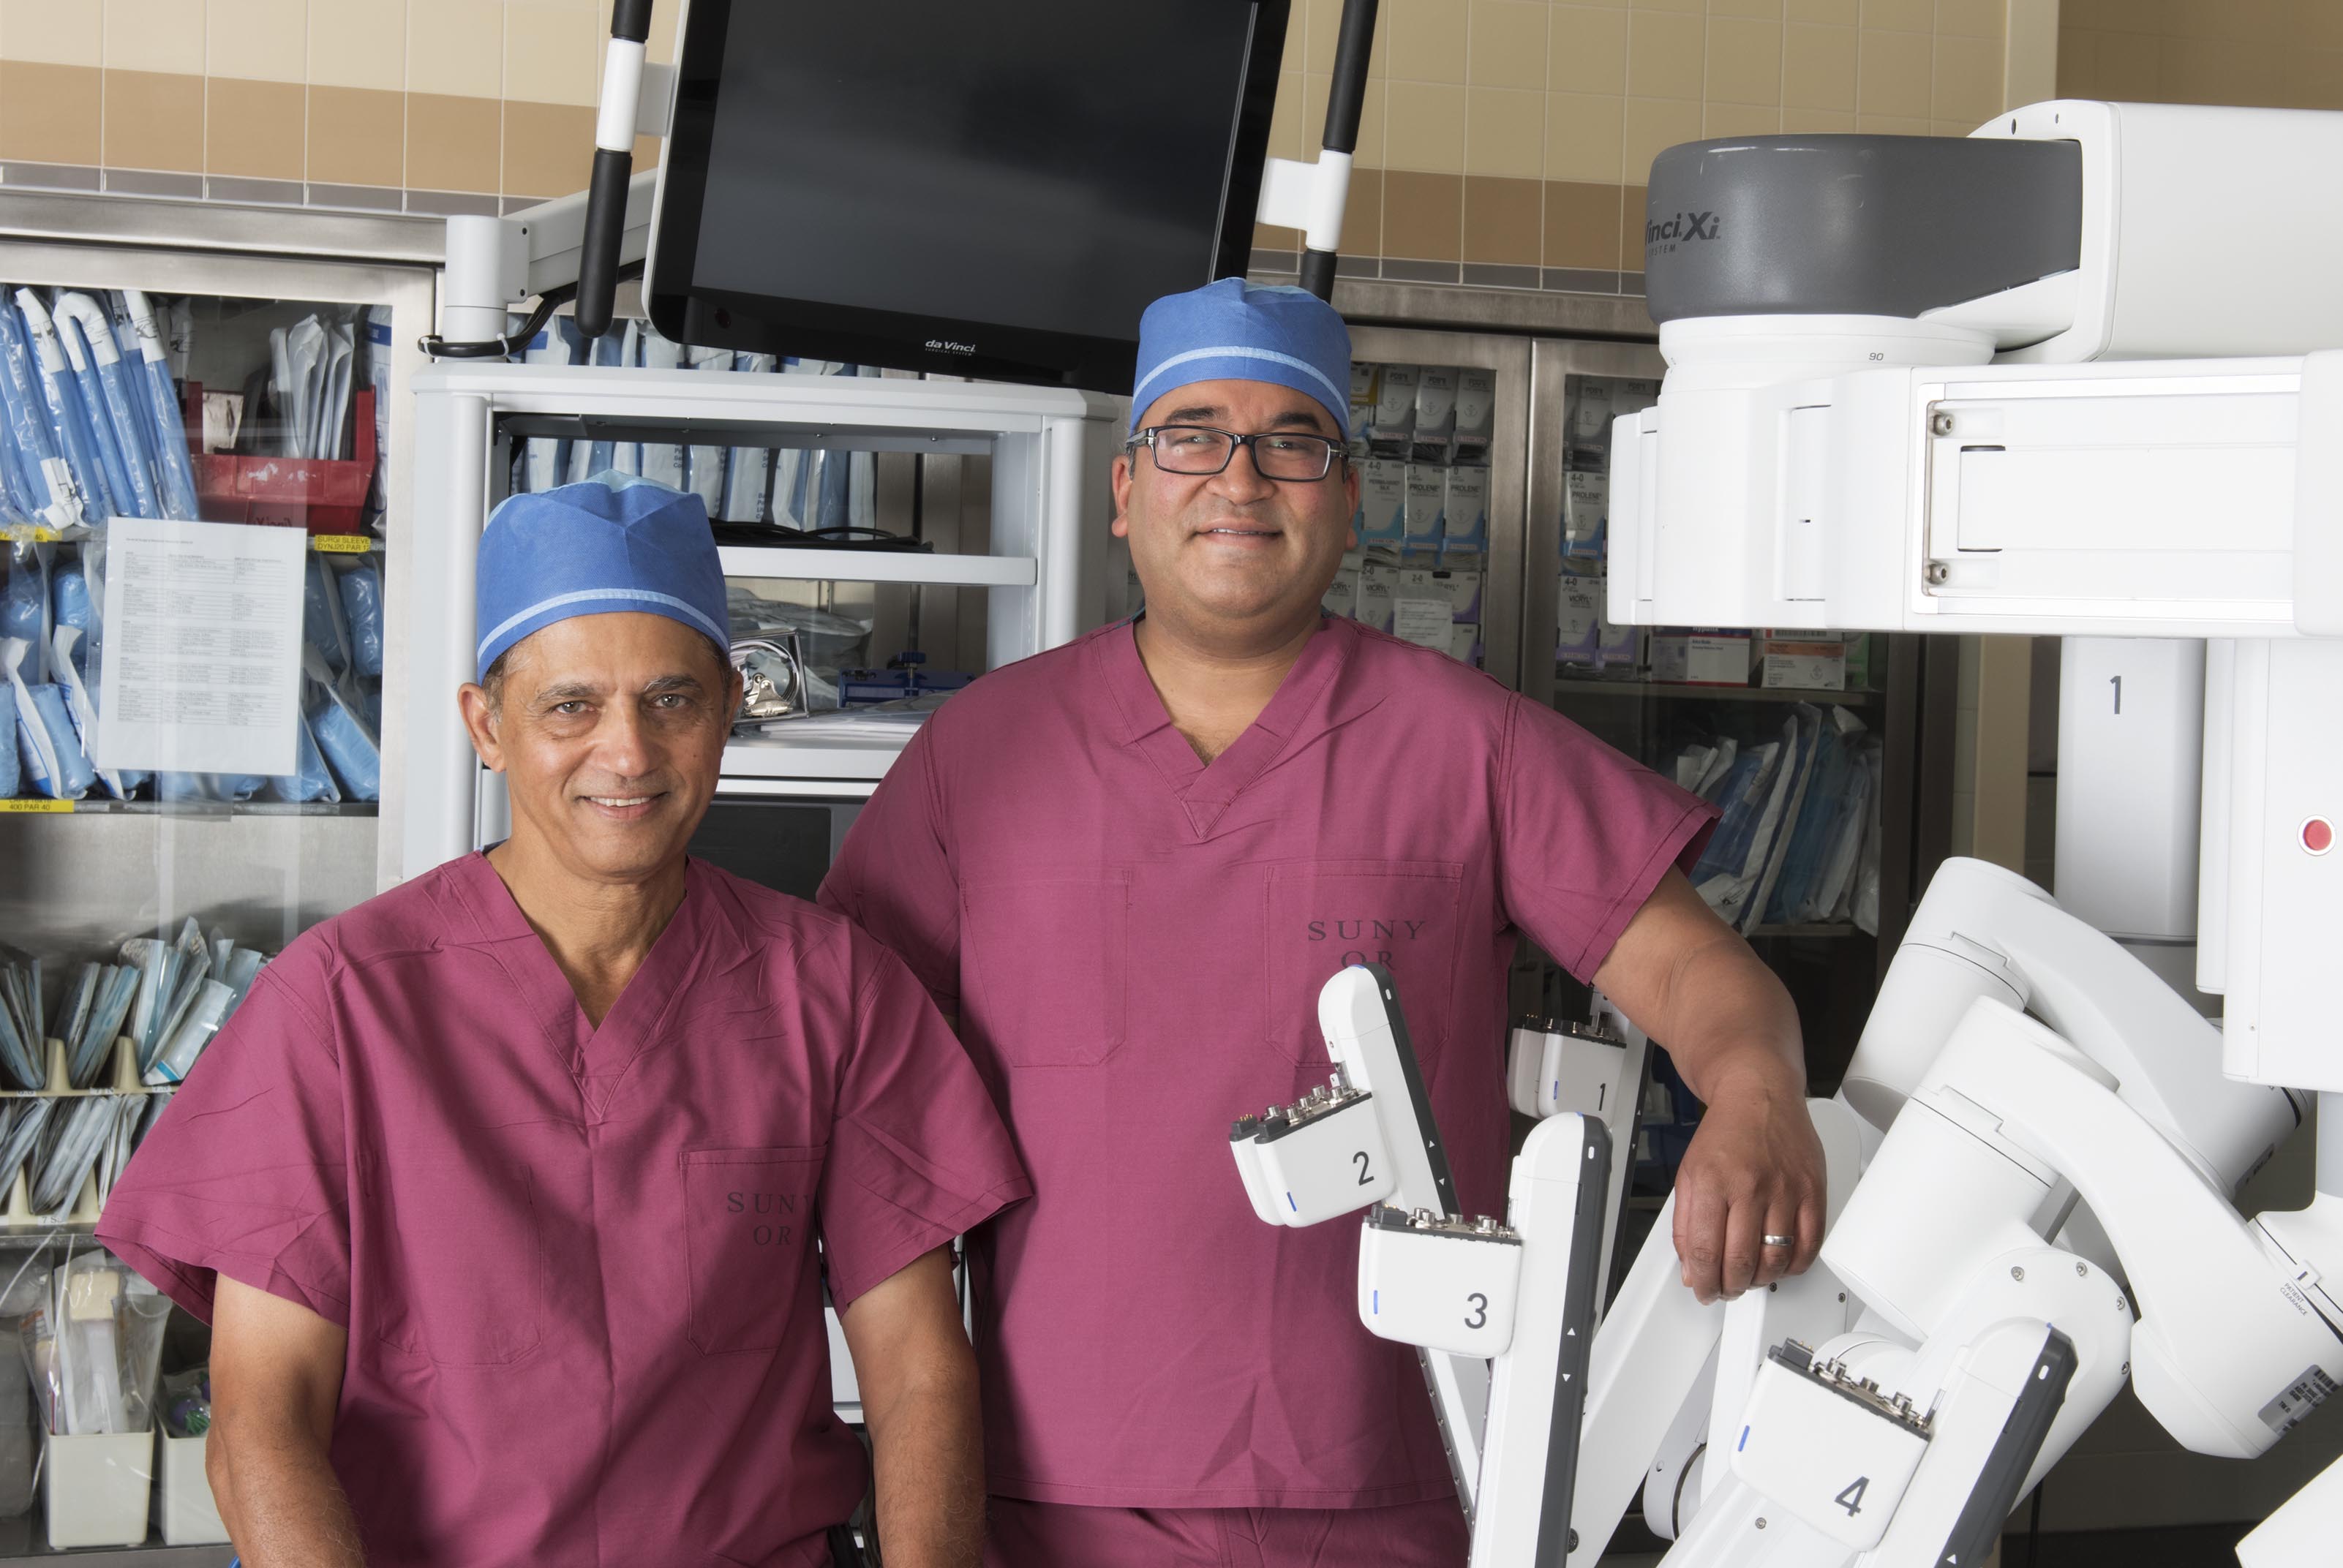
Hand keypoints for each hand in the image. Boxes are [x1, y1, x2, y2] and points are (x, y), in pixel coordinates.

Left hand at [1671, 1067, 1825, 1303]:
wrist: (1759, 1093)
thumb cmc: (1724, 1132)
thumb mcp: (1688, 1173)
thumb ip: (1685, 1224)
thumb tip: (1691, 1269)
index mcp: (1712, 1182)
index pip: (1704, 1251)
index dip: (1702, 1282)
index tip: (1702, 1290)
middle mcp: (1750, 1186)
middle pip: (1740, 1261)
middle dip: (1729, 1287)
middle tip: (1726, 1288)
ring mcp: (1785, 1189)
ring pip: (1776, 1260)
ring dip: (1760, 1280)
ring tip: (1750, 1276)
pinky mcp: (1813, 1190)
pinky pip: (1809, 1245)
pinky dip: (1794, 1266)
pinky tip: (1781, 1263)